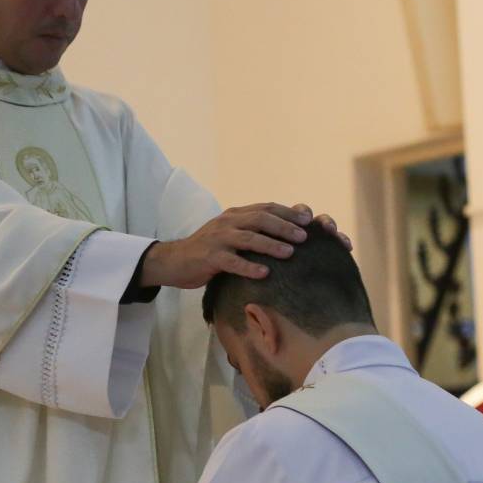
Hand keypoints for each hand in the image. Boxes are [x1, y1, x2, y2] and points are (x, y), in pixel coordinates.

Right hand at [139, 203, 352, 289]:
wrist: (173, 261)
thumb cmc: (208, 251)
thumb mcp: (230, 235)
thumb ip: (251, 232)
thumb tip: (283, 235)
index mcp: (235, 215)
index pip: (266, 208)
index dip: (288, 213)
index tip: (309, 220)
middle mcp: (228, 222)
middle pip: (260, 219)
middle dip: (284, 227)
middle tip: (305, 236)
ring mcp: (218, 239)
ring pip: (248, 238)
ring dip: (271, 244)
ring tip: (290, 253)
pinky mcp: (209, 257)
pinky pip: (232, 262)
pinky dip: (248, 267)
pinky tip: (264, 274)